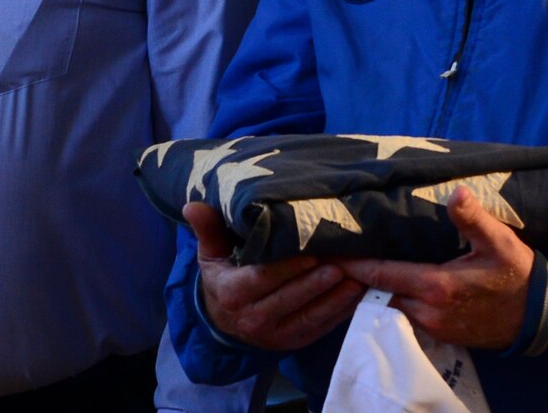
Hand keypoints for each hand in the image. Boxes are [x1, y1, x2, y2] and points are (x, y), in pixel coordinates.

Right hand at [185, 202, 365, 350]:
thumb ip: (207, 229)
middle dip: (318, 281)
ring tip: (355, 277)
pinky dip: (339, 312)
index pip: (262, 279)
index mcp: (232, 293)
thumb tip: (192, 205)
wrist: (222, 324)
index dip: (288, 269)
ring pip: (309, 315)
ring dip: (335, 298)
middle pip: (290, 298)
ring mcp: (276, 334)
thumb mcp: (210, 255)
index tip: (312, 253)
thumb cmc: (221, 279)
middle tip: (343, 262)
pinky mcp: (294, 342)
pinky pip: (319, 328)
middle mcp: (253, 318)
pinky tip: (355, 295)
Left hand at [339, 187, 532, 348]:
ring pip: (389, 307)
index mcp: (435, 287)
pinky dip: (390, 302)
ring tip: (351, 268)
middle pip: (378, 293)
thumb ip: (473, 218)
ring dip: (372, 290)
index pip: (379, 274)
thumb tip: (456, 192)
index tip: (324, 252)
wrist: (543, 318)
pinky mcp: (441, 335)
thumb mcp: (500, 241)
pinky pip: (404, 317)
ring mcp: (433, 327)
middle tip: (330, 257)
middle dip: (355, 277)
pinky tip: (383, 286)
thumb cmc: (519, 275)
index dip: (350, 263)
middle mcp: (427, 311)